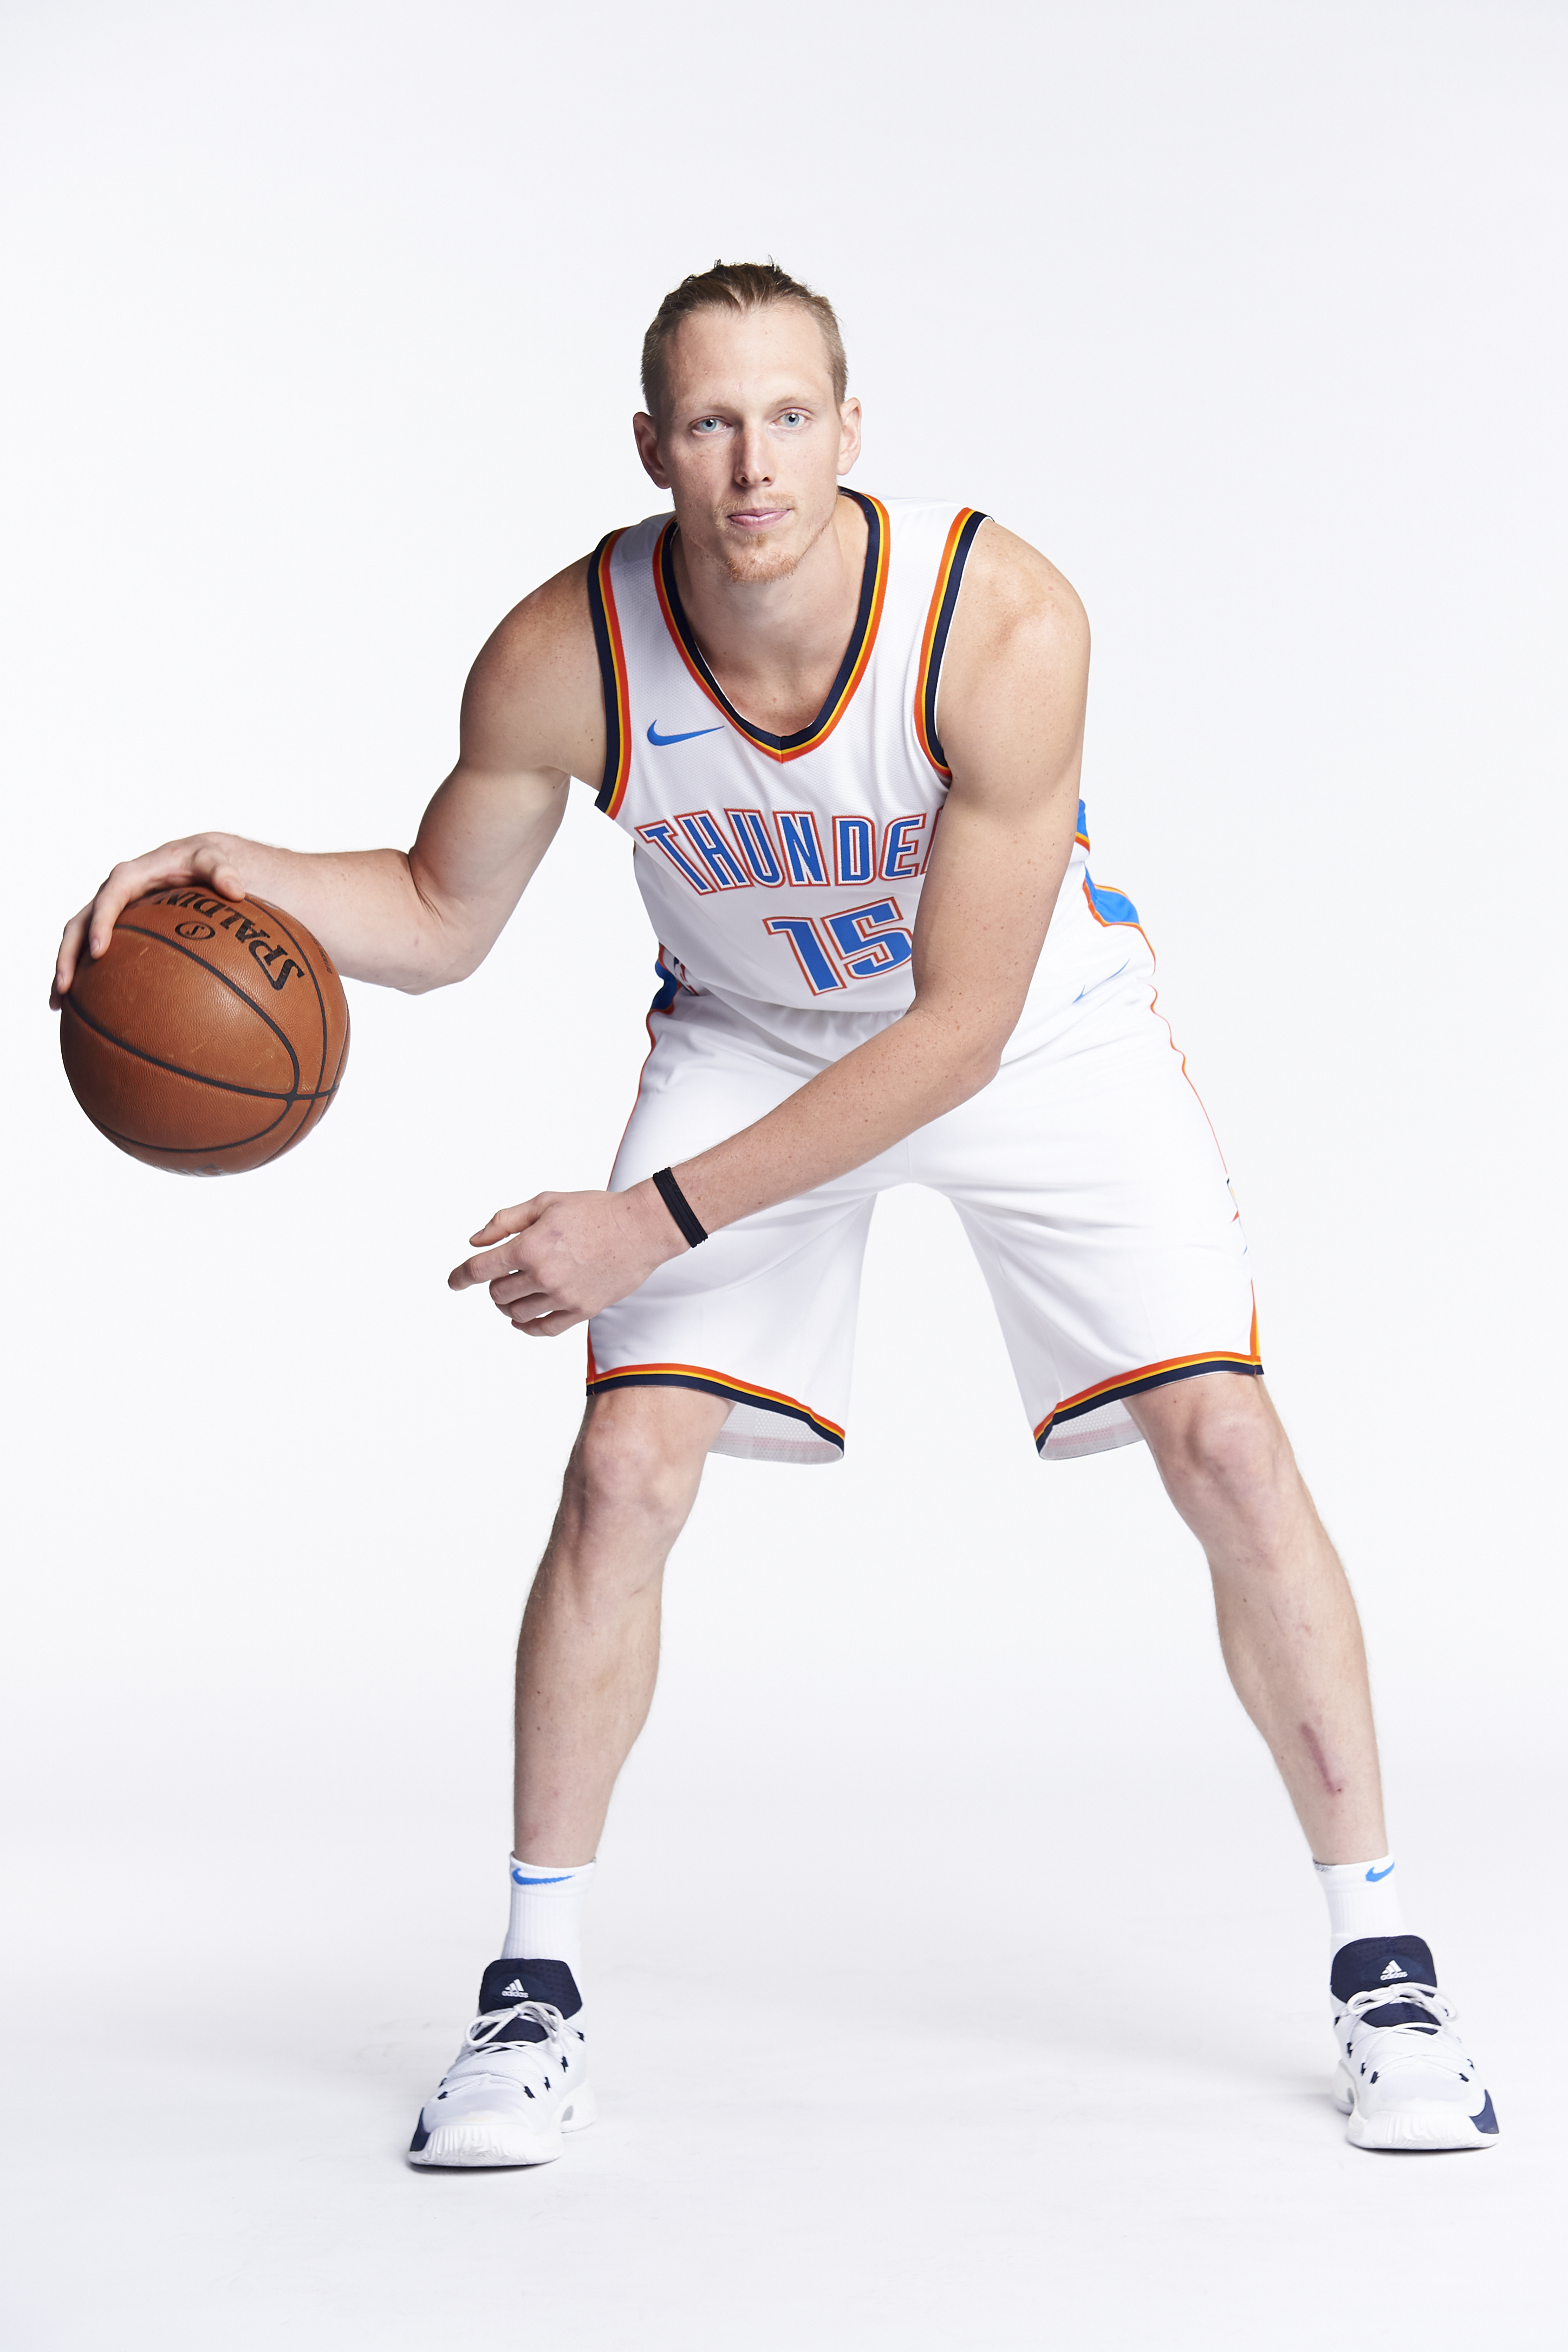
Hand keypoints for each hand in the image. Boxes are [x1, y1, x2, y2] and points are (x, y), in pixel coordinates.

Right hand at [53, 834, 246, 1005]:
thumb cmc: (204, 861)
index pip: (109, 898)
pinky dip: (85, 974)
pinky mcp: (117, 927)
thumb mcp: (214, 860)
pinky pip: (94, 951)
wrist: (197, 861)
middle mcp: (113, 894)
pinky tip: (81, 1006)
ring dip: (66, 969)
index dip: (100, 923)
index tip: (98, 951)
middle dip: (68, 954)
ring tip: (58, 1002)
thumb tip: (235, 889)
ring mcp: (112, 912)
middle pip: (79, 923)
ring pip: (78, 940)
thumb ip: (222, 871)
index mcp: (131, 876)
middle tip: (65, 985)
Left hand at [448, 1183, 684, 1335]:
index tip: (453, 1282)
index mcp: (530, 1246)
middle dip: (494, 1285)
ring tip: (516, 1293)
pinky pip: (544, 1329)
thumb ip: (505, 1221)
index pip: (480, 1269)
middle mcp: (543, 1275)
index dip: (460, 1277)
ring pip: (517, 1314)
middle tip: (503, 1275)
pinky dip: (527, 1326)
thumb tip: (475, 1241)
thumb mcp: (545, 1202)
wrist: (641, 1227)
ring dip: (509, 1305)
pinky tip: (523, 1319)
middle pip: (497, 1294)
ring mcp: (563, 1296)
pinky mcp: (582, 1311)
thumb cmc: (595, 1210)